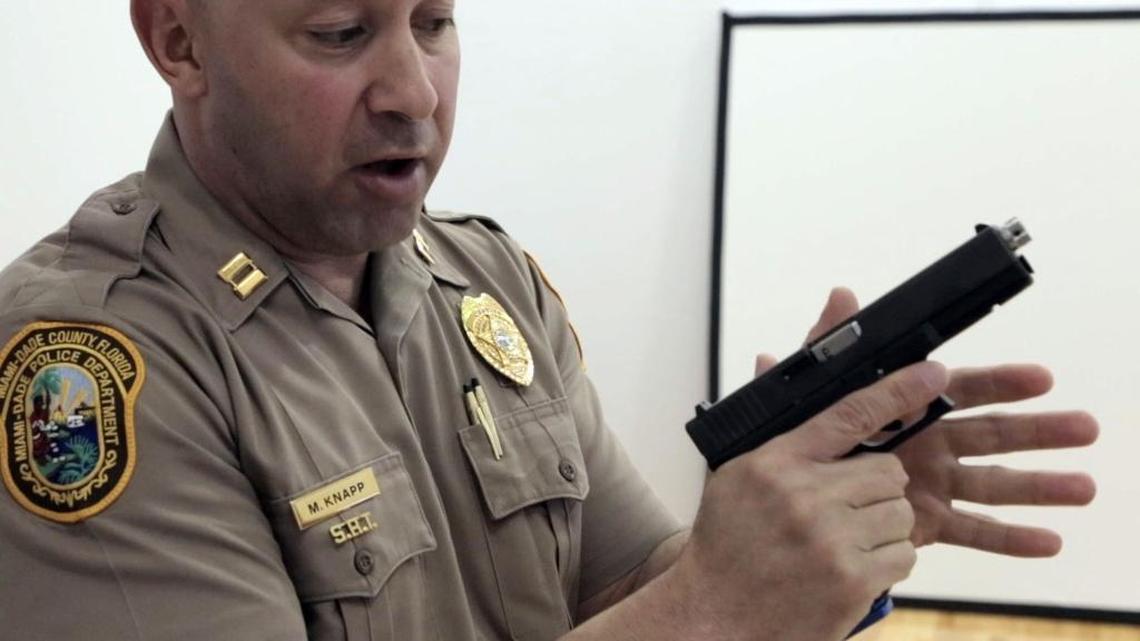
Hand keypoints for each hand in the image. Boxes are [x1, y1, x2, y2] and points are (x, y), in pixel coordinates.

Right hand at [674, 356, 946, 639]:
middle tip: (847, 510)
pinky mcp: (852, 581)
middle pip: (889, 471)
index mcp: (775, 461)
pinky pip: (903, 556)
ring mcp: (830, 540)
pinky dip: (885, 564)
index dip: (897, 390)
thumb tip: (770, 361)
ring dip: (882, 529)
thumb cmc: (726, 546)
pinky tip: (849, 570)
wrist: (713, 617)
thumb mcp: (736, 478)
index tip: (933, 372)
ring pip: (901, 514)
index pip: (848, 413)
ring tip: (842, 544)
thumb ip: (775, 435)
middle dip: (878, 490)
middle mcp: (804, 495)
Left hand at [756, 288, 1098, 557]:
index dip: (1002, 382)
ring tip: (1085, 487)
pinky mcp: (928, 523)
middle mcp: (931, 443)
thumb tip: (841, 296)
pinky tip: (1051, 543)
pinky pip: (974, 532)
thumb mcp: (811, 391)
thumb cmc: (803, 438)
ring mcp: (934, 483)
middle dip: (1040, 430)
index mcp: (909, 409)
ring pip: (996, 484)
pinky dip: (1010, 540)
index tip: (1041, 378)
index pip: (963, 389)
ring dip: (1041, 486)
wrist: (789, 500)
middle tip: (1085, 427)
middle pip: (994, 434)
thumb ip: (826, 347)